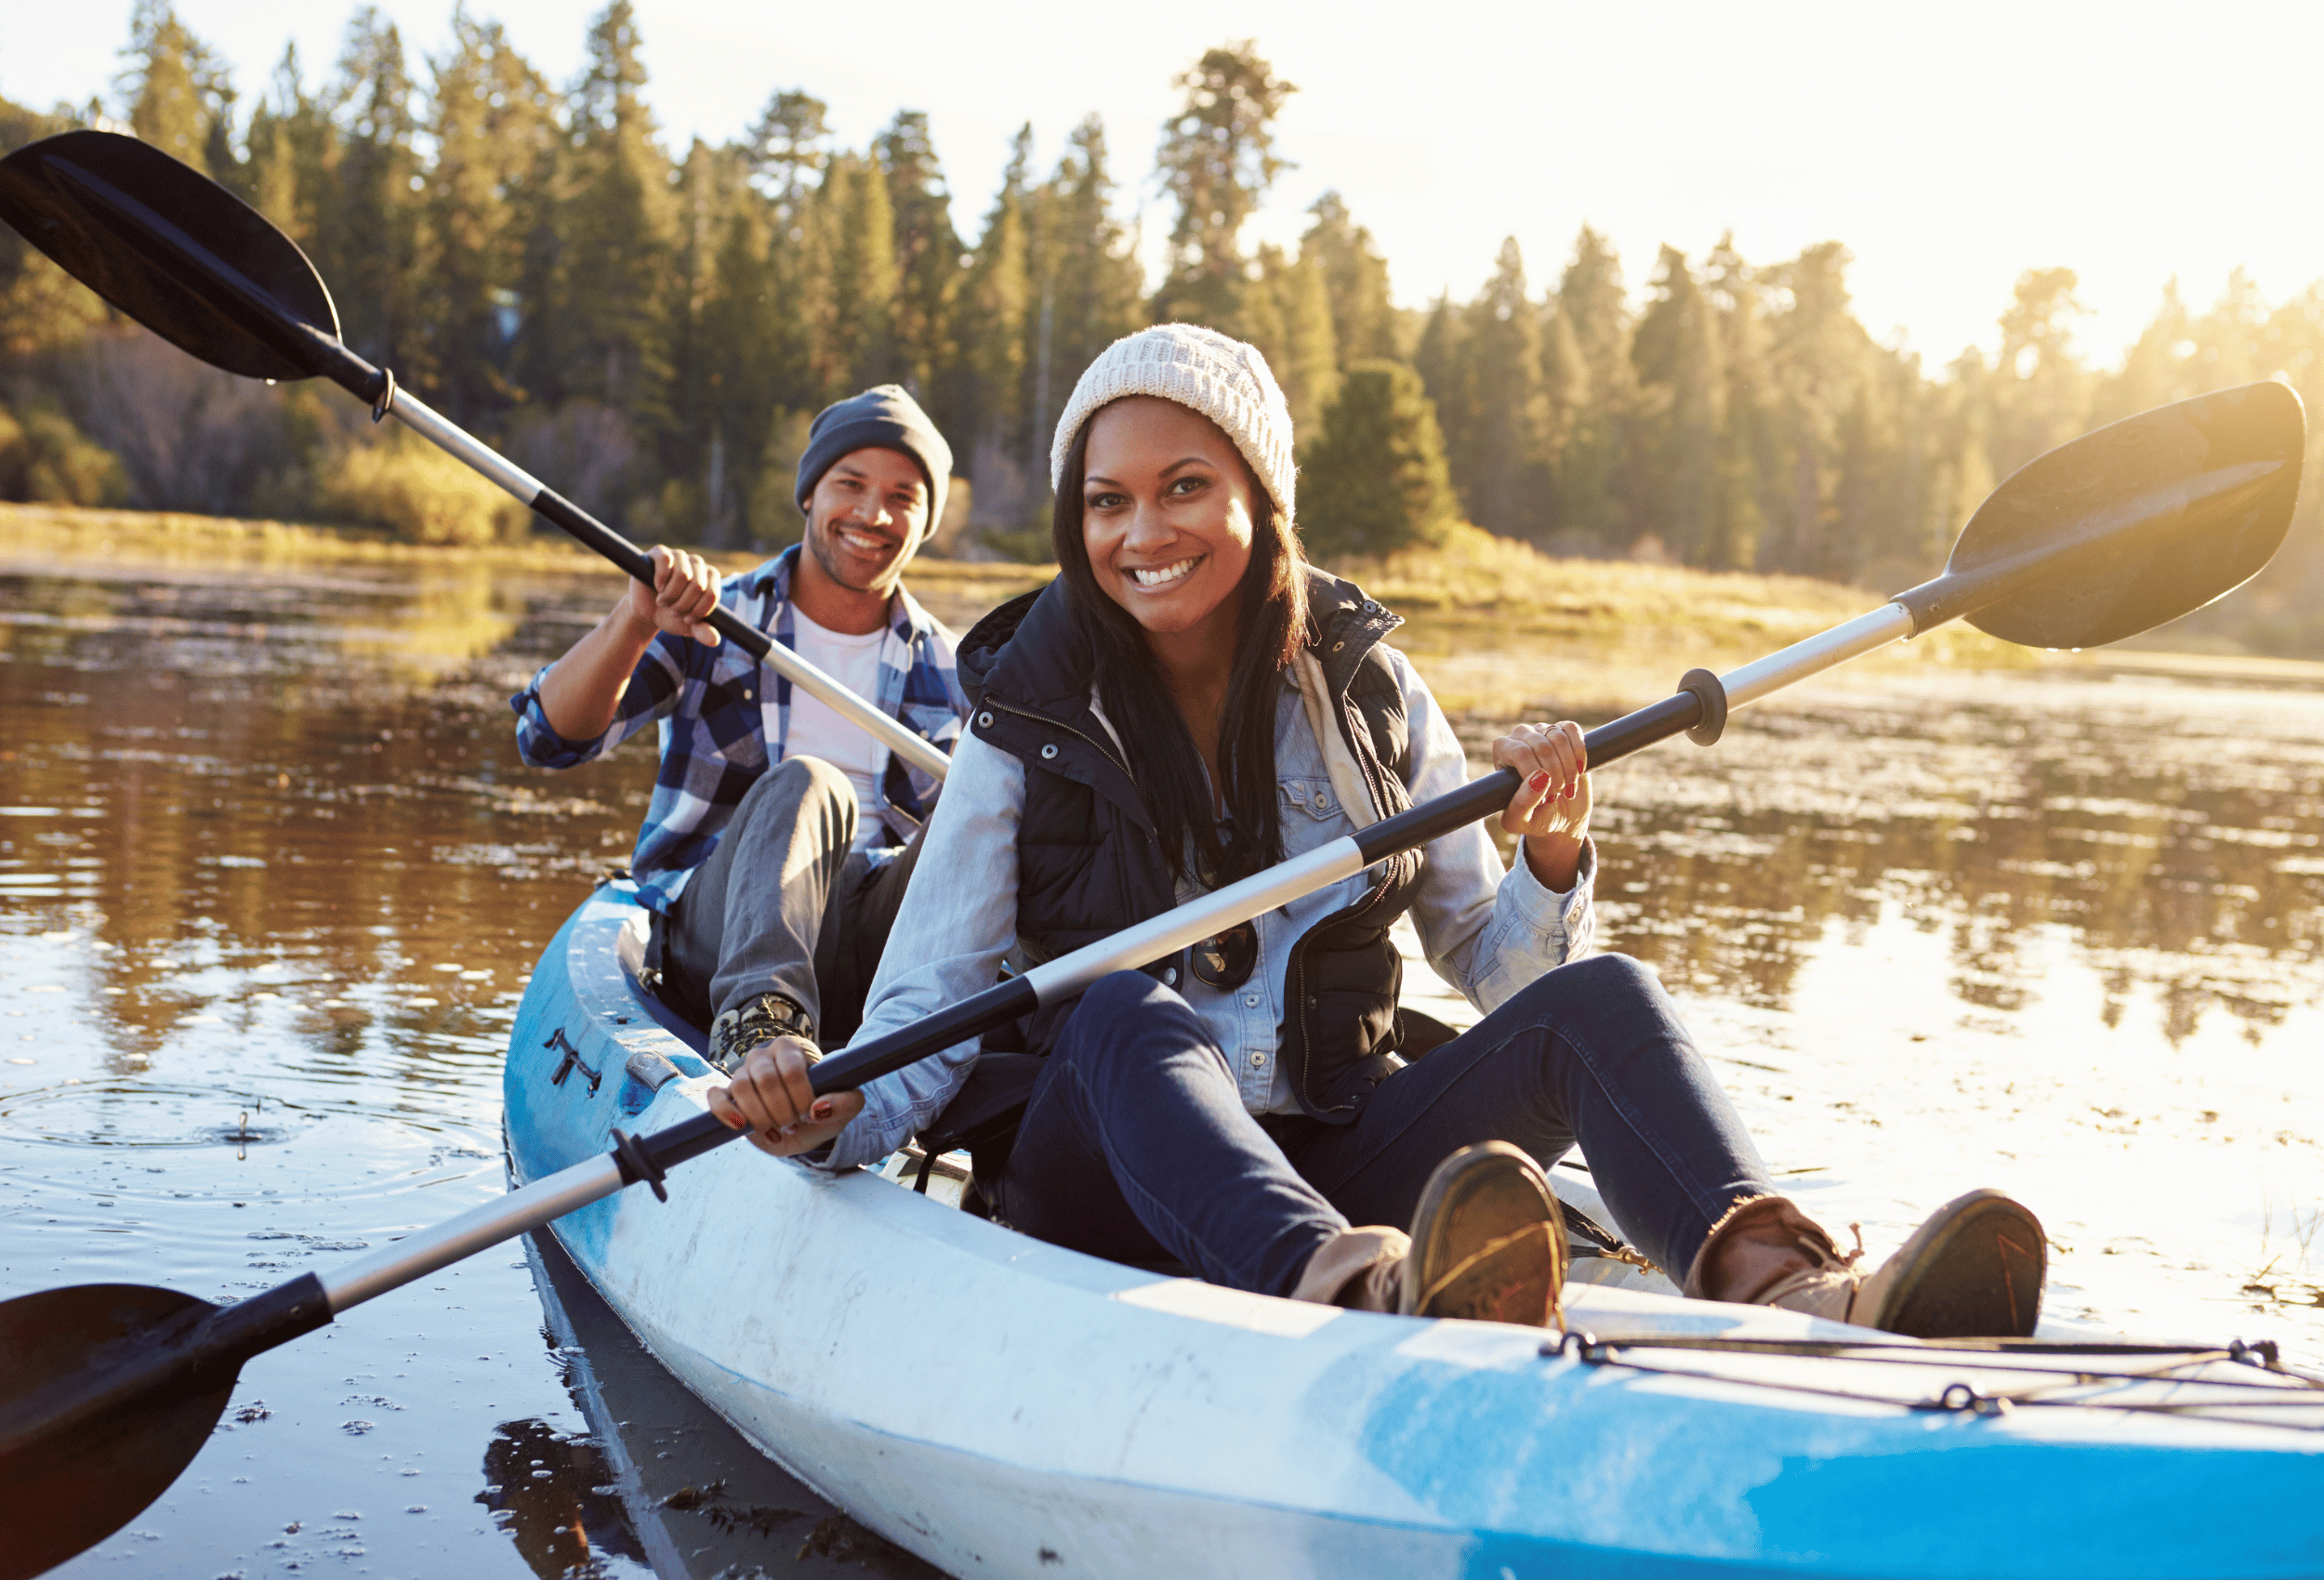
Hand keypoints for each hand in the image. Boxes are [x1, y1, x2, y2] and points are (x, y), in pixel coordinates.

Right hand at [621, 545, 722, 648]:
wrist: (646, 611)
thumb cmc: (671, 616)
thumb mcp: (688, 627)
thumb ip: (702, 631)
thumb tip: (714, 640)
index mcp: (710, 577)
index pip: (712, 594)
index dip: (698, 611)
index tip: (687, 619)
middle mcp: (697, 563)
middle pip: (697, 585)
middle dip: (683, 605)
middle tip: (672, 611)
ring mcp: (679, 555)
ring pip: (683, 574)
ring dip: (671, 595)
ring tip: (663, 602)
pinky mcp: (660, 552)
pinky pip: (665, 560)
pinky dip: (661, 579)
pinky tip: (657, 587)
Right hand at [704, 1036, 864, 1157]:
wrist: (801, 1129)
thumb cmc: (822, 1110)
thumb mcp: (845, 1107)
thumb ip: (845, 1102)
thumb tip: (819, 1109)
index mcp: (790, 1050)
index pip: (792, 1069)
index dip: (801, 1097)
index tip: (810, 1113)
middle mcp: (762, 1057)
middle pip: (766, 1079)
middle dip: (782, 1110)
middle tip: (793, 1123)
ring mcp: (741, 1074)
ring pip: (740, 1086)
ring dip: (760, 1116)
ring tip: (774, 1128)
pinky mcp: (726, 1095)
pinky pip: (715, 1096)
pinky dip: (725, 1112)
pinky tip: (741, 1126)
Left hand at [1491, 720, 1590, 888]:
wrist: (1560, 817)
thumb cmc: (1533, 818)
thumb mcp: (1520, 820)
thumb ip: (1522, 803)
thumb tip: (1540, 778)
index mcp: (1502, 751)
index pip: (1521, 753)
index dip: (1537, 776)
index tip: (1544, 797)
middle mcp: (1520, 736)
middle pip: (1542, 746)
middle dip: (1555, 776)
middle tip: (1556, 796)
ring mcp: (1542, 731)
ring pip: (1559, 738)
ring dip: (1569, 768)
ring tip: (1567, 787)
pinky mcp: (1563, 731)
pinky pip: (1572, 729)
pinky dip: (1579, 752)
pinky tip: (1579, 770)